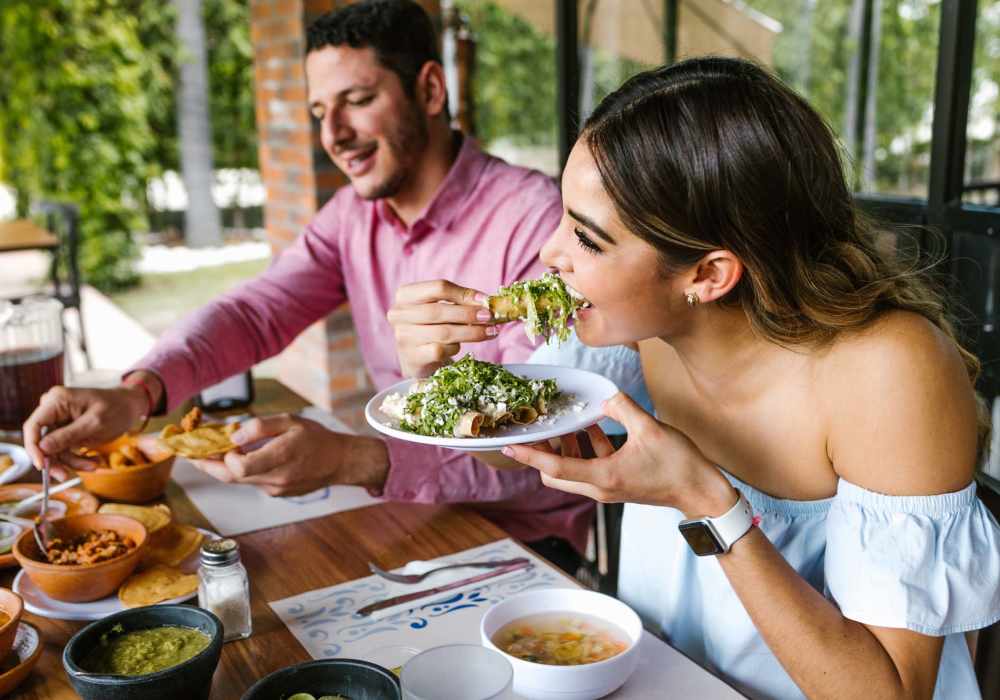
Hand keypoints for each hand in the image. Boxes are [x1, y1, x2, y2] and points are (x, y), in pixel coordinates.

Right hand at [23, 385, 148, 479]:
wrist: (131, 407)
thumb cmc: (117, 408)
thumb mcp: (95, 423)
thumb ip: (68, 435)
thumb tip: (42, 448)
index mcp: (56, 401)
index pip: (33, 426)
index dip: (33, 448)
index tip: (41, 466)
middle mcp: (53, 410)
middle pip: (42, 441)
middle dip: (55, 460)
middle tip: (65, 476)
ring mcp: (59, 421)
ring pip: (54, 450)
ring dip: (71, 462)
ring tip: (94, 465)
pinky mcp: (66, 432)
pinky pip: (64, 450)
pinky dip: (77, 459)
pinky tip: (94, 460)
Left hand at [189, 413, 388, 496]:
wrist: (339, 462)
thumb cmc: (317, 438)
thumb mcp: (291, 421)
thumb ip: (261, 427)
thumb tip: (233, 436)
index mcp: (281, 457)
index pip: (238, 467)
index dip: (222, 456)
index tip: (218, 441)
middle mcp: (276, 478)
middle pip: (231, 477)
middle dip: (208, 465)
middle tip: (191, 453)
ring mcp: (275, 489)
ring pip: (240, 480)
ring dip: (224, 467)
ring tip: (212, 451)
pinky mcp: (276, 493)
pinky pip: (252, 482)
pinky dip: (241, 470)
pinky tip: (240, 458)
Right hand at [386, 279, 498, 377]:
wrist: (416, 359)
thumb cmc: (432, 327)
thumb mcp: (441, 309)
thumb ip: (459, 302)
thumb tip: (486, 302)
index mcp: (405, 295)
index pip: (438, 288)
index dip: (464, 293)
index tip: (485, 300)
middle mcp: (399, 314)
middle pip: (439, 310)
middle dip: (468, 314)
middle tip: (489, 317)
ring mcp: (403, 337)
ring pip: (443, 332)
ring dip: (471, 332)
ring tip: (490, 332)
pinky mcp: (412, 357)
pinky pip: (440, 350)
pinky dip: (455, 348)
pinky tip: (460, 347)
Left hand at [502, 393, 736, 515]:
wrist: (701, 492)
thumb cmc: (678, 465)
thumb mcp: (649, 429)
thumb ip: (622, 408)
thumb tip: (605, 397)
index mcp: (603, 477)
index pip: (554, 467)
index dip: (529, 454)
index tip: (508, 444)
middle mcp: (599, 487)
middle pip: (555, 473)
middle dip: (543, 450)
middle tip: (539, 426)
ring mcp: (607, 487)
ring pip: (571, 470)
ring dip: (565, 448)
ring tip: (568, 421)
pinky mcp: (617, 483)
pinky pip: (590, 466)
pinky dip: (586, 448)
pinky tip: (592, 426)